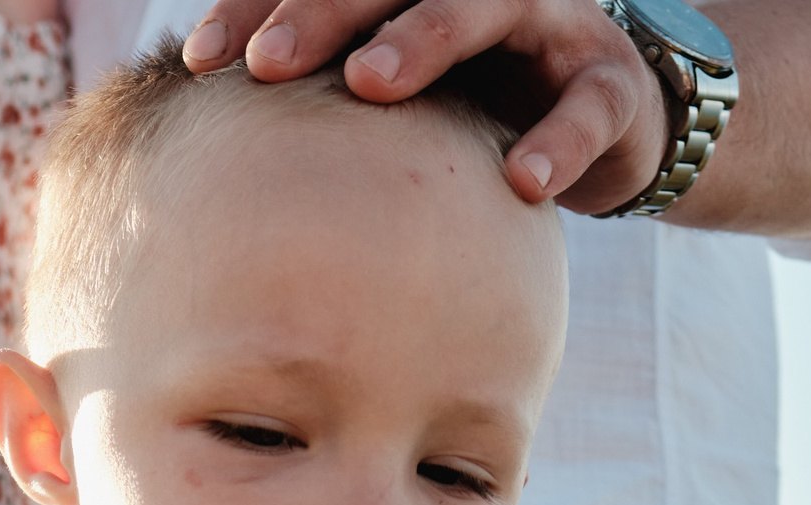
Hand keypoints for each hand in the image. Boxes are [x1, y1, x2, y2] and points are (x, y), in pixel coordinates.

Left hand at [181, 0, 670, 214]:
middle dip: (323, 14)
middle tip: (265, 63)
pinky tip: (518, 181)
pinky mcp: (610, 86)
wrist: (611, 130)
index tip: (199, 60)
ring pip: (486, 6)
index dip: (260, 8)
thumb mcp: (403, 101)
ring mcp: (551, 26)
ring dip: (424, 38)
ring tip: (369, 83)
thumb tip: (204, 144)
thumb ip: (329, 102)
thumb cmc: (478, 113)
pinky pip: (587, 107)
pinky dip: (556, 141)